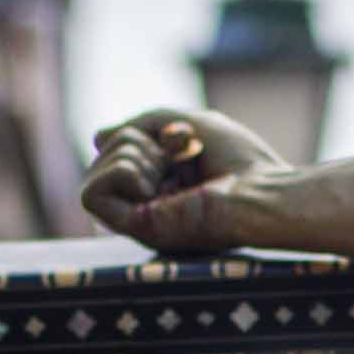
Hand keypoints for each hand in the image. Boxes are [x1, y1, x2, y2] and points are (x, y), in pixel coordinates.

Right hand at [81, 105, 287, 253]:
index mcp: (162, 182)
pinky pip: (89, 195)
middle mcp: (146, 202)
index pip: (120, 149)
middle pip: (105, 158)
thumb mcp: (189, 123)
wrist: (263, 195)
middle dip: (139, 140)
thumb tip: (98, 137)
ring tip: (169, 171)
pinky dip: (119, 174)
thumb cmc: (242, 163)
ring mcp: (139, 218)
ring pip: (93, 174)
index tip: (186, 137)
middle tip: (178, 155)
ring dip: (132, 155)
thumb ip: (143, 124)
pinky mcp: (134, 230)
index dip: (147, 133)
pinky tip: (152, 185)